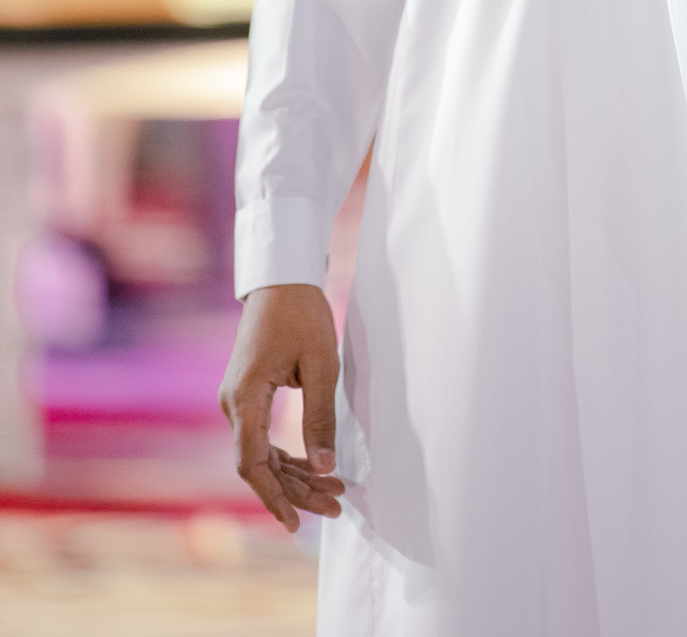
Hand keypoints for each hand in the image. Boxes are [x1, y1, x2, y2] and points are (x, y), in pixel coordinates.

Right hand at [220, 283, 344, 531]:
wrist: (281, 279)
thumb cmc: (302, 315)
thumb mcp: (321, 365)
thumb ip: (320, 418)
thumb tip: (324, 468)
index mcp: (245, 398)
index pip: (253, 464)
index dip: (275, 497)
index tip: (297, 523)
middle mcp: (233, 405)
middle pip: (259, 465)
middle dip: (296, 491)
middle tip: (335, 507)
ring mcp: (237, 401)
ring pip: (262, 455)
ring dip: (295, 476)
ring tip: (334, 493)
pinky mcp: (247, 397)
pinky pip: (263, 438)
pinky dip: (288, 456)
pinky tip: (315, 468)